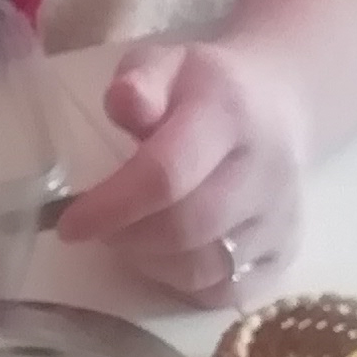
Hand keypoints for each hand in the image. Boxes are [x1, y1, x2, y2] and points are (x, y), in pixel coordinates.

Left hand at [56, 39, 308, 301]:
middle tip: (103, 227)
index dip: (112, 206)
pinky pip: (224, 291)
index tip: (70, 224)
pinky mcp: (285, 253)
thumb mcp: (167, 64)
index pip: (167, 174)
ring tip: (134, 237)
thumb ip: (139, 80)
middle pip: (185, 230)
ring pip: (203, 269)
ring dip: (152, 263)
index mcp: (229, 114)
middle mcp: (266, 170)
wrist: (278, 107)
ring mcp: (281, 217)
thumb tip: (124, 103)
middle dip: (128, 237)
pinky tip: (169, 256)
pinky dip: (185, 283)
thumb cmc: (203, 90)